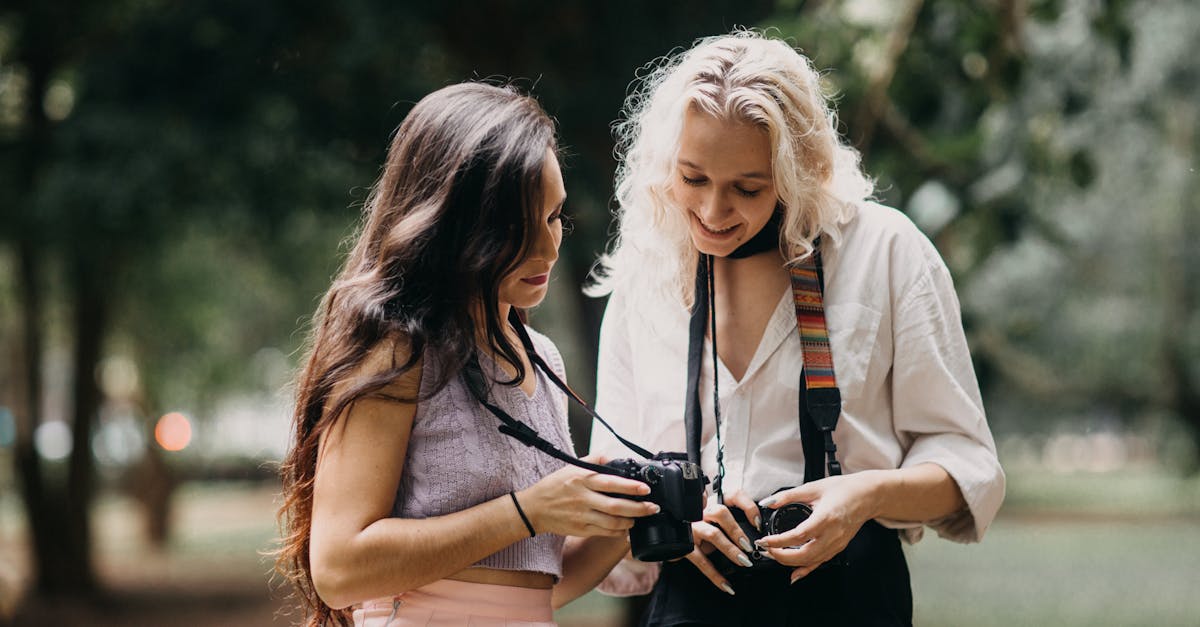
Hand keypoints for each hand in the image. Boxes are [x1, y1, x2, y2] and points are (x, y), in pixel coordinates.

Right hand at [516, 455, 658, 537]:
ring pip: (612, 523)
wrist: (534, 508)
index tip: (645, 489)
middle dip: (638, 508)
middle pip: (616, 506)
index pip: (611, 483)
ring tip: (638, 518)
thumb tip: (612, 457)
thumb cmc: (554, 486)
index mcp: (582, 480)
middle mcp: (583, 499)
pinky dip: (618, 532)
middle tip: (652, 508)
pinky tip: (625, 528)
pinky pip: (605, 532)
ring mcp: (582, 516)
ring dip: (630, 522)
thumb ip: (593, 461)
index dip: (630, 487)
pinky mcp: (581, 529)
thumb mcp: (571, 467)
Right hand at [679, 490, 759, 594]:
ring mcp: (693, 528)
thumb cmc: (701, 529)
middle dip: (737, 529)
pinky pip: (701, 560)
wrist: (672, 537)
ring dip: (730, 549)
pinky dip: (715, 574)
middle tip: (748, 546)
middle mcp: (702, 512)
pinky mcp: (686, 545)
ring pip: (713, 534)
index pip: (734, 496)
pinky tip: (726, 585)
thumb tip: (757, 532)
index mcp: (714, 504)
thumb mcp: (716, 522)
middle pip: (720, 512)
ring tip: (743, 561)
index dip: (748, 507)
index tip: (758, 523)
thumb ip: (734, 523)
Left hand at [754, 472, 880, 581]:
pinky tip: (795, 574)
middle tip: (766, 550)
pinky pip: (821, 562)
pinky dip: (806, 569)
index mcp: (825, 518)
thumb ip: (788, 496)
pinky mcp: (839, 547)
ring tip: (774, 556)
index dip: (778, 541)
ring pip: (811, 561)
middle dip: (781, 556)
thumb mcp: (813, 487)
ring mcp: (837, 543)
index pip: (798, 536)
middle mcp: (832, 534)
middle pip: (804, 554)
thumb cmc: (843, 489)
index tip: (764, 541)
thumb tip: (768, 502)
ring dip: (790, 563)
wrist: (867, 495)